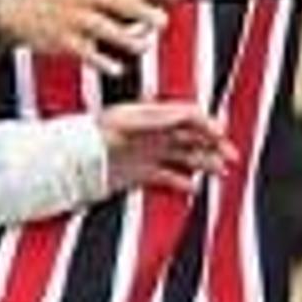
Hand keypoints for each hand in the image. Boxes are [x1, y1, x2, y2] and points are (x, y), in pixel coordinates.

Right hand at [0, 0, 178, 64]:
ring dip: (125, 38)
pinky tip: (115, 68)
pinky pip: (84, 51)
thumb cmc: (61, 4)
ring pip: (102, 26)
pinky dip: (101, 61)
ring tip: (143, 46)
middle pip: (117, 0)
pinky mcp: (62, 39)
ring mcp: (72, 18)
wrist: (17, 13)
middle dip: (141, 10)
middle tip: (162, 21)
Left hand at [90, 101, 229, 195]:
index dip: (207, 125)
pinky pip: (166, 176)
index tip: (222, 136)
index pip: (188, 115)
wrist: (69, 159)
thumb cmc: (94, 135)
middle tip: (232, 158)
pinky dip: (181, 182)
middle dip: (213, 145)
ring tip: (221, 171)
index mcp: (150, 116)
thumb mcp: (125, 122)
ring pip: (183, 157)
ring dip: (204, 162)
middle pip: (190, 136)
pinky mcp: (138, 172)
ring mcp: (146, 153)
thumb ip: (157, 118)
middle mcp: (152, 133)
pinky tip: (193, 187)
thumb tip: (188, 114)